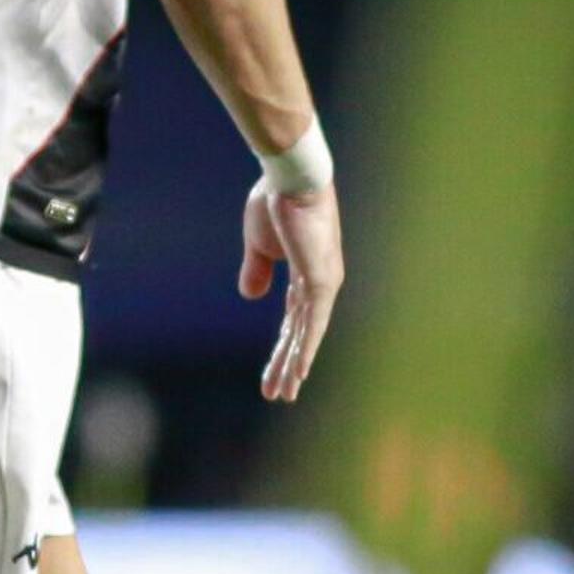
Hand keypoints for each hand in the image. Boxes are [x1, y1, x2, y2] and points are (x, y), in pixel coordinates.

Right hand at [239, 178, 342, 400]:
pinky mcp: (321, 281)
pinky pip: (313, 324)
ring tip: (285, 394)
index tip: (269, 374)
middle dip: (285, 365)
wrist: (288, 179)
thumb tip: (250, 297)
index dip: (280, 349)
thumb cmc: (275, 202)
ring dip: (293, 365)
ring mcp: (323, 284)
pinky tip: (299, 372)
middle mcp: (319, 284)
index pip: (292, 322)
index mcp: (304, 275)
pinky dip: (306, 348)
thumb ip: (257, 271)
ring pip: (307, 335)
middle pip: (300, 335)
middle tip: (277, 394)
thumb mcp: (258, 245)